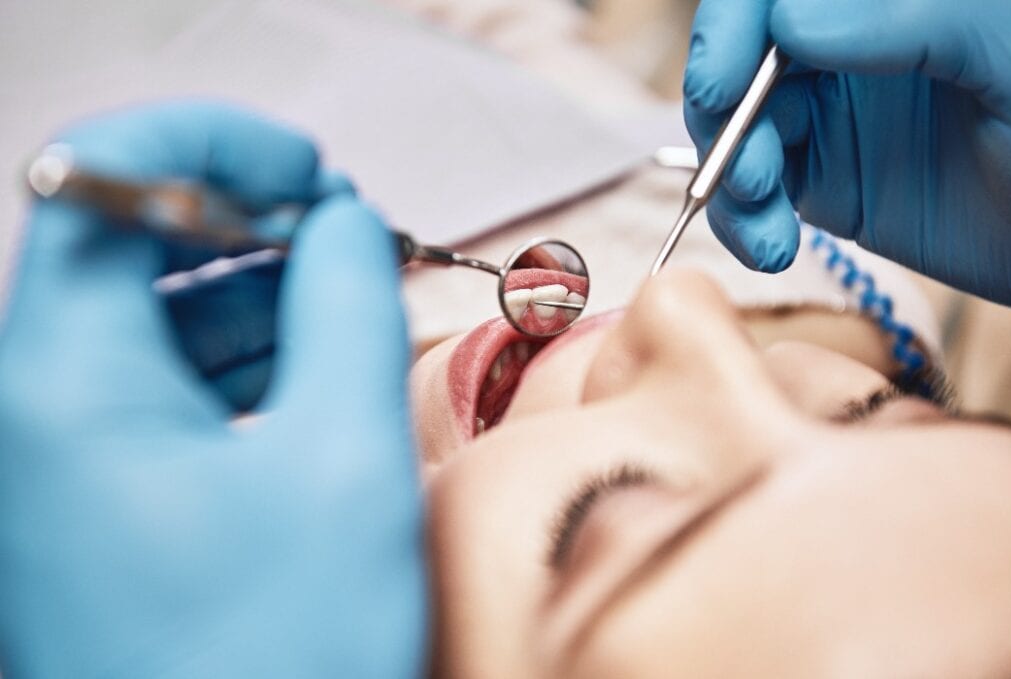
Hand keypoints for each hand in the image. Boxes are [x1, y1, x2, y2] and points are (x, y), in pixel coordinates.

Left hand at [0, 103, 425, 675]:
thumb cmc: (274, 665)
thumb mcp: (343, 457)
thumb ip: (347, 306)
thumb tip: (344, 225)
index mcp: (65, 385)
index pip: (105, 182)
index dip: (212, 146)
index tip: (301, 166)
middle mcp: (37, 408)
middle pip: (130, 242)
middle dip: (246, 214)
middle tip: (343, 223)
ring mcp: (65, 453)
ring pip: (153, 309)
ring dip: (254, 280)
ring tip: (346, 282)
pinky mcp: (105, 489)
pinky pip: (167, 376)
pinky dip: (243, 345)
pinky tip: (313, 350)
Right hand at [683, 0, 1010, 306]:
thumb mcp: (1009, 55)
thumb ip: (910, 18)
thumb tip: (791, 21)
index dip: (731, 31)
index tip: (719, 86)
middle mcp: (847, 45)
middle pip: (740, 62)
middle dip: (726, 121)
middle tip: (751, 174)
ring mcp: (830, 113)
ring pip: (737, 131)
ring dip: (730, 183)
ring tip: (766, 231)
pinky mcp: (823, 179)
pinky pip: (754, 193)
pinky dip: (743, 223)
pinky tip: (770, 248)